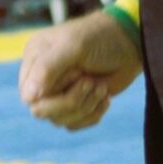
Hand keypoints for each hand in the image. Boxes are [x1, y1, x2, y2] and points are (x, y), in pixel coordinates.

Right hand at [19, 11, 141, 131]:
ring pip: (59, 120)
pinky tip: (105, 96)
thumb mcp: (74, 46)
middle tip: (92, 82)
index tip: (78, 74)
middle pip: (42, 112)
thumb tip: (28, 98)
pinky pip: (74, 125)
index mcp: (34, 60)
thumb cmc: (102, 38)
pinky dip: (93, 114)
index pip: (29, 95)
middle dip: (72, 102)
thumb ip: (47, 69)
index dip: (54, 93)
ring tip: (101, 86)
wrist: (133, 43)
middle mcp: (42, 78)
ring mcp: (58, 93)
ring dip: (86, 106)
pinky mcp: (75, 105)